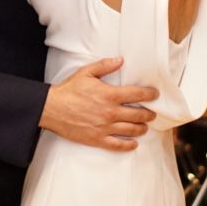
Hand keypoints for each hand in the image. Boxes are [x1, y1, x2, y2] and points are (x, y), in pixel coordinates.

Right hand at [38, 57, 156, 151]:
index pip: (137, 94)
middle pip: (138, 114)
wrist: (51, 108)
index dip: (150, 94)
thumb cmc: (69, 90)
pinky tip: (134, 144)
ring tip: (144, 127)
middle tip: (152, 113)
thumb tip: (120, 60)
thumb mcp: (86, 73)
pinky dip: (128, 145)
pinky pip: (117, 145)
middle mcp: (110, 112)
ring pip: (131, 130)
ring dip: (141, 128)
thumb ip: (105, 66)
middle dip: (149, 114)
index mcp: (109, 95)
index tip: (155, 94)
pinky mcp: (97, 139)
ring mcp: (104, 127)